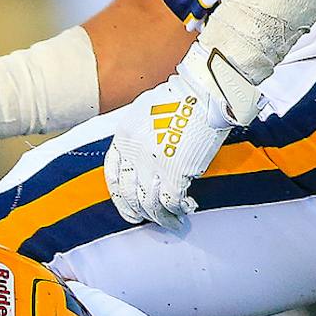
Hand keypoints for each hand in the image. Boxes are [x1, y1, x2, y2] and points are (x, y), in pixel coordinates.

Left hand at [104, 52, 235, 229]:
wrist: (203, 92)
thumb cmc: (181, 97)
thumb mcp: (146, 112)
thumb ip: (141, 134)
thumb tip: (146, 151)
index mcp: (124, 138)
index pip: (112, 173)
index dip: (118, 194)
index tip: (126, 203)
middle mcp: (133, 154)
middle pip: (127, 193)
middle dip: (134, 211)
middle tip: (144, 219)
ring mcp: (153, 165)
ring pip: (148, 204)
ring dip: (159, 218)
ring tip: (170, 222)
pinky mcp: (175, 173)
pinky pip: (171, 203)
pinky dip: (176, 212)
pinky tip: (185, 213)